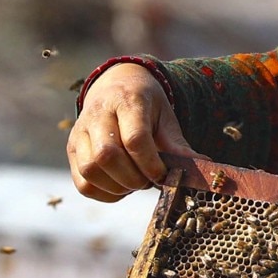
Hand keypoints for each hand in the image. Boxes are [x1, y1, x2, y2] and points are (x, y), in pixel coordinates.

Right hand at [66, 63, 196, 201]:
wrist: (116, 85)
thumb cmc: (146, 104)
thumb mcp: (166, 117)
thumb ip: (178, 145)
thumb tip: (204, 168)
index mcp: (127, 101)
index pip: (134, 138)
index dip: (150, 164)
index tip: (162, 175)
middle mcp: (97, 114)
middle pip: (106, 156)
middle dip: (133, 178)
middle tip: (149, 181)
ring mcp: (80, 131)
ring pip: (90, 170)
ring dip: (118, 187)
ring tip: (135, 182)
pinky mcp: (72, 148)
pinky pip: (82, 182)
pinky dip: (104, 193)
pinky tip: (121, 187)